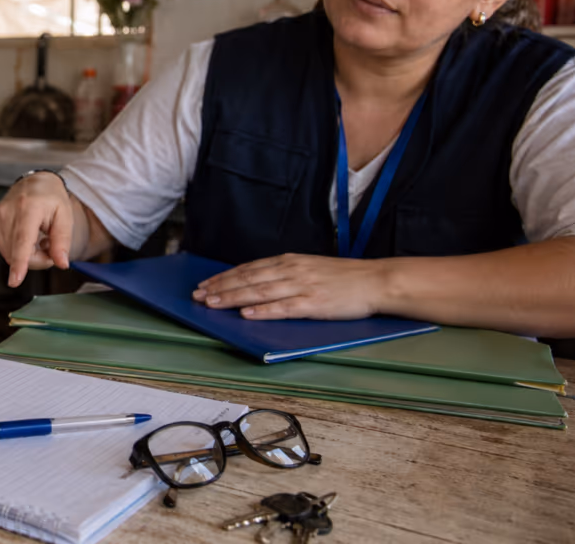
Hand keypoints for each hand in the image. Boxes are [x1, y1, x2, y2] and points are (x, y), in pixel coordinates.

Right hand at [0, 172, 74, 285]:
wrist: (35, 183)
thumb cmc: (51, 199)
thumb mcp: (65, 216)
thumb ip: (63, 241)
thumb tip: (61, 264)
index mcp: (28, 208)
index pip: (22, 240)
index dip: (19, 262)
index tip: (14, 280)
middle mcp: (7, 212)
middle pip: (18, 253)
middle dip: (37, 259)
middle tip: (50, 248)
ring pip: (10, 255)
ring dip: (27, 256)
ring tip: (38, 239)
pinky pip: (5, 249)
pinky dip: (18, 250)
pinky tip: (26, 238)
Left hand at [192, 253, 391, 319]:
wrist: (376, 280)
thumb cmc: (344, 278)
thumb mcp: (310, 267)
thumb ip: (285, 273)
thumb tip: (258, 281)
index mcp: (290, 261)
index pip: (249, 269)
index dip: (224, 277)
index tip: (205, 284)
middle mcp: (292, 270)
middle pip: (248, 279)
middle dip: (220, 288)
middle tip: (198, 296)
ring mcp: (302, 286)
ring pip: (259, 292)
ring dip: (233, 298)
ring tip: (212, 303)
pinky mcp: (314, 303)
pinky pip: (283, 308)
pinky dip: (263, 311)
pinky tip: (247, 314)